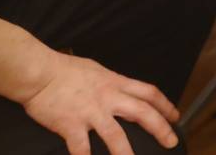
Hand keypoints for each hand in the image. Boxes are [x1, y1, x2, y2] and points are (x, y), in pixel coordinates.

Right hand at [20, 51, 179, 154]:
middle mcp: (108, 97)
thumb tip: (120, 91)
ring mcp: (91, 112)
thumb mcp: (97, 70)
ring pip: (116, 135)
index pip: (149, 93)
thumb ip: (110, 83)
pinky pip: (82, 148)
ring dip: (126, 153)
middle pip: (142, 112)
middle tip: (171, 141)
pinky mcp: (71, 125)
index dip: (165, 105)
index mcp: (115, 83)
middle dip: (160, 128)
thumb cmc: (65, 70)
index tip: (175, 116)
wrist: (39, 72)